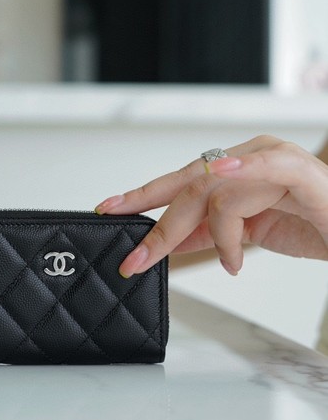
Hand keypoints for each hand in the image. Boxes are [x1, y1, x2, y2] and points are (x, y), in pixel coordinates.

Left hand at [94, 135, 327, 277]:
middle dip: (155, 224)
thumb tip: (167, 243)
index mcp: (231, 172)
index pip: (179, 183)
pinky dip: (238, 191)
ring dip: (214, 235)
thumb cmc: (307, 225)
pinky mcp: (292, 169)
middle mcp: (243, 159)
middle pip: (187, 188)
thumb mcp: (244, 234)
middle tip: (133, 258)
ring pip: (212, 191)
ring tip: (232, 260)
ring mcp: (266, 159)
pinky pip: (257, 174)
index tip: (111, 210)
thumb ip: (208, 233)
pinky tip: (226, 198)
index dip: (143, 197)